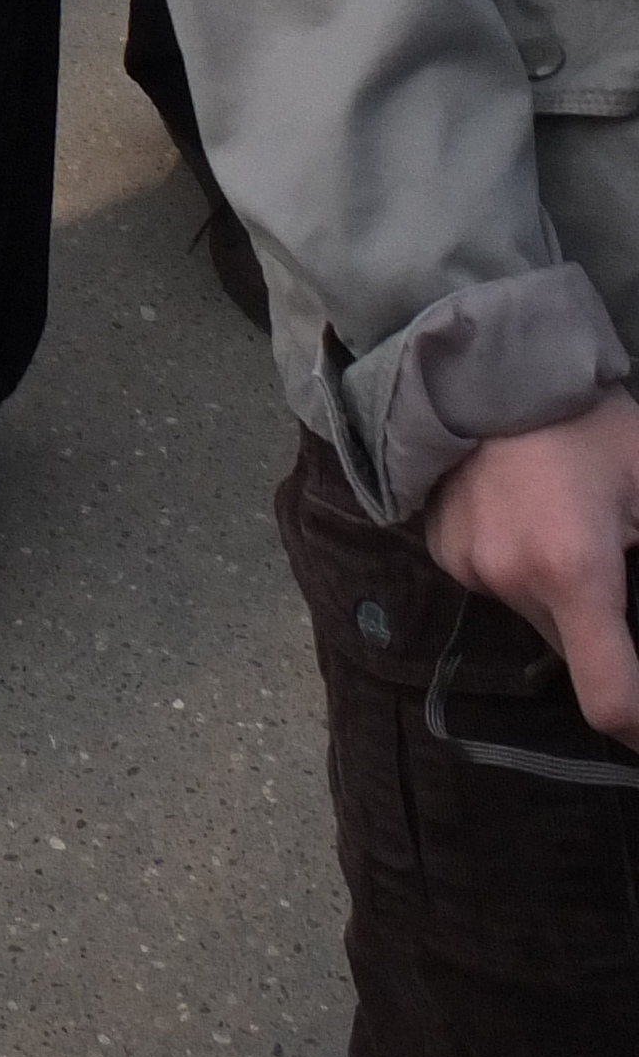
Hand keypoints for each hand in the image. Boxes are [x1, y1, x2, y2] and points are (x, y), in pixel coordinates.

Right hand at [427, 394, 638, 746]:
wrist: (487, 357)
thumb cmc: (589, 420)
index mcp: (575, 570)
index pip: (612, 699)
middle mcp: (512, 579)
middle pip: (575, 650)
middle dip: (605, 628)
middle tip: (617, 564)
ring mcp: (468, 564)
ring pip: (536, 615)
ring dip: (561, 596)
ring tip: (568, 528)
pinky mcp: (440, 546)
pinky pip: (495, 583)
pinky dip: (518, 568)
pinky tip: (524, 513)